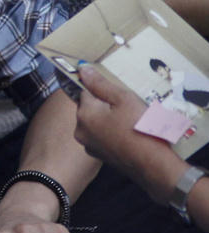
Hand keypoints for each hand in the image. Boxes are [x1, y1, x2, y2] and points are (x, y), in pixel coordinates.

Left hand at [75, 66, 183, 203]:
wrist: (152, 164)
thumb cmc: (139, 127)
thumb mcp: (123, 99)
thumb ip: (100, 84)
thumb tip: (82, 69)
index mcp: (84, 113)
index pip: (86, 92)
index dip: (102, 90)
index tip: (118, 94)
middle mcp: (80, 130)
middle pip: (90, 108)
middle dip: (105, 105)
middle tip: (127, 107)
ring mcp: (88, 145)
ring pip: (96, 122)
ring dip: (108, 119)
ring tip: (129, 121)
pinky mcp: (98, 155)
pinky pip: (102, 136)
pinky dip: (111, 133)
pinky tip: (127, 134)